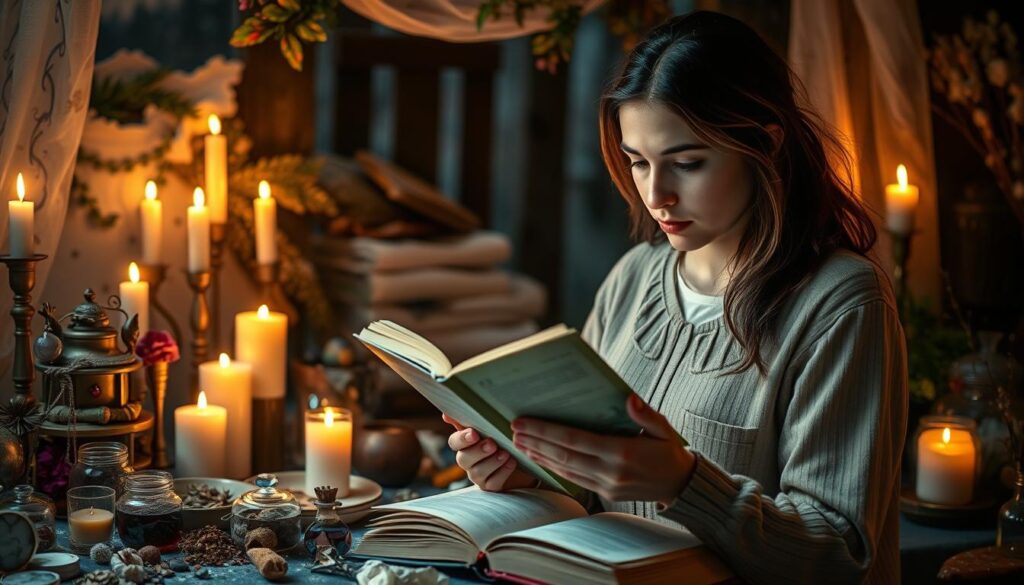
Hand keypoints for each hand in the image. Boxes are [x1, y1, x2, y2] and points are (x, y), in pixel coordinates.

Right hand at [443, 413, 538, 491]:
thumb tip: (445, 415)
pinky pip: (492, 484)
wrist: (520, 457)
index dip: (462, 439)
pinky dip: (503, 473)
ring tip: (505, 453)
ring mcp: (478, 476)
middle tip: (492, 444)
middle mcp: (468, 461)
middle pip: (463, 459)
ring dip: (492, 462)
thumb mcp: (488, 427)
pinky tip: (512, 462)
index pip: (454, 442)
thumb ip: (468, 420)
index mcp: (464, 445)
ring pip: (477, 473)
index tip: (474, 433)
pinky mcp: (490, 487)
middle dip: (478, 451)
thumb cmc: (500, 438)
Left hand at [511, 394, 695, 505]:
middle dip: (535, 441)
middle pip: (563, 455)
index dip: (546, 431)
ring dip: (539, 456)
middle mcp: (611, 471)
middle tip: (512, 429)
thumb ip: (645, 414)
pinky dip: (554, 468)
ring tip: (519, 443)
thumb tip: (629, 398)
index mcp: (622, 452)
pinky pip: (574, 480)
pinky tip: (540, 458)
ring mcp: (606, 485)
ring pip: (565, 470)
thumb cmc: (668, 450)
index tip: (524, 421)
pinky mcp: (605, 494)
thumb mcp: (663, 428)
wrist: (680, 485)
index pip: (575, 440)